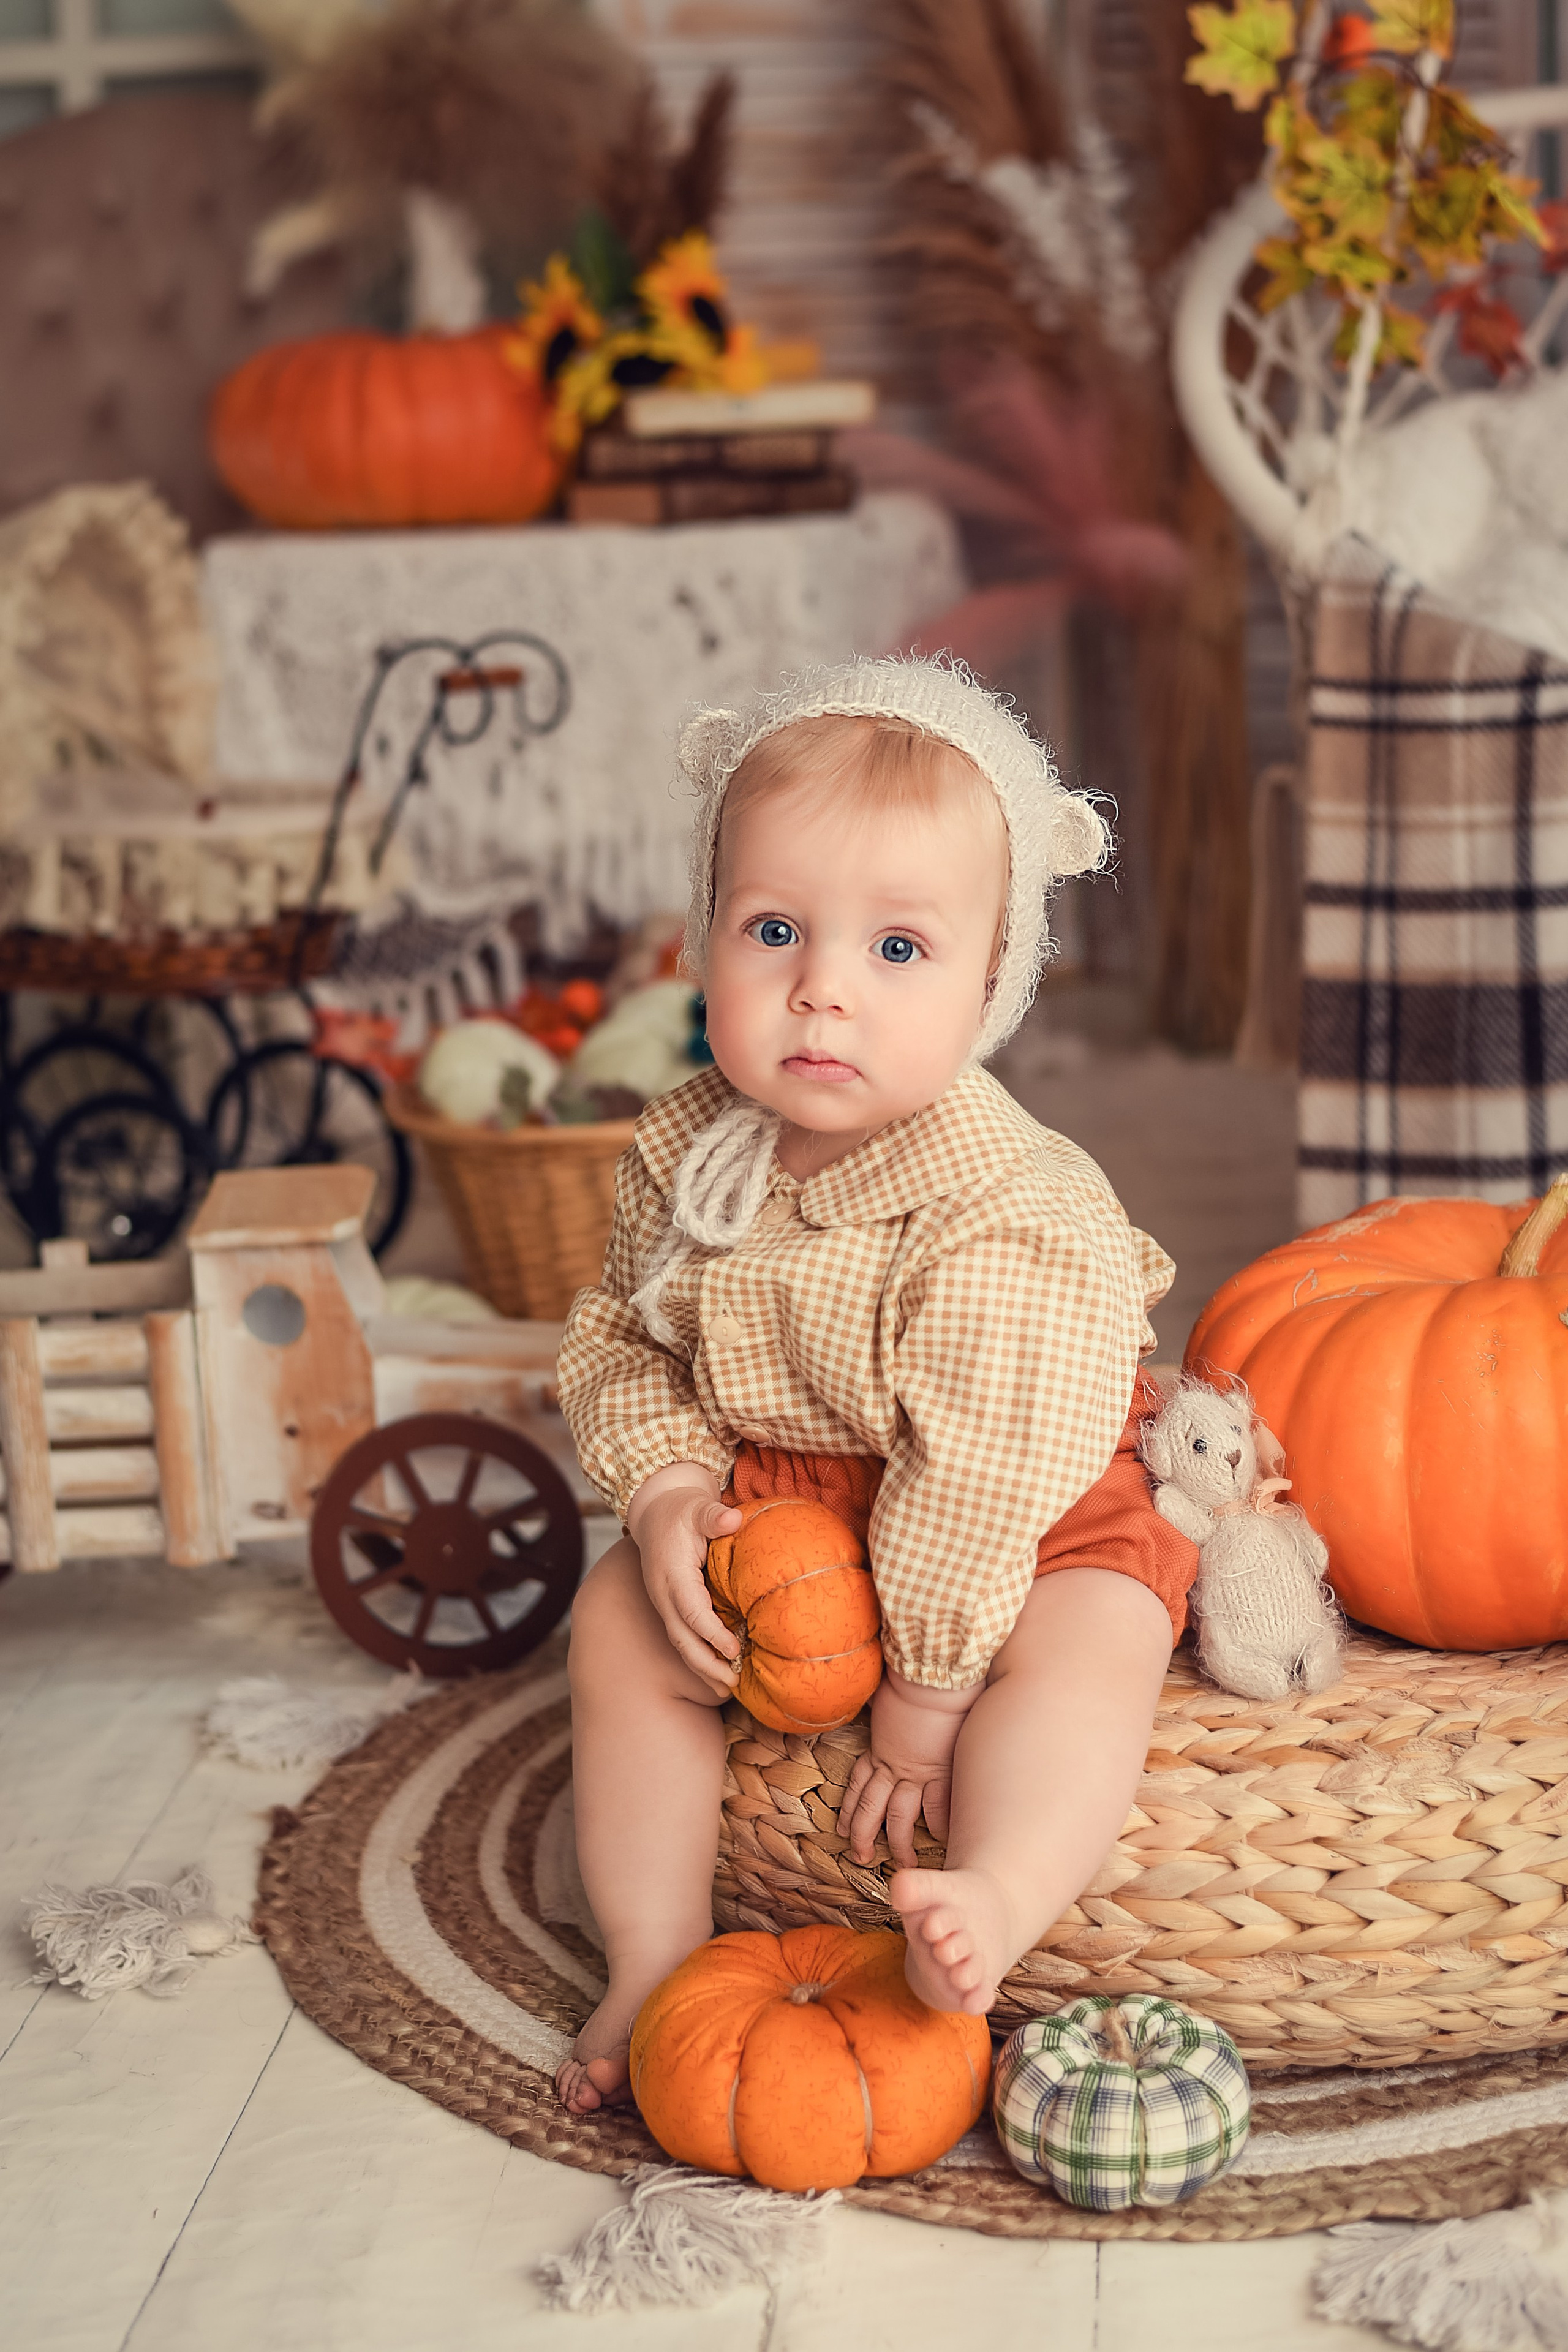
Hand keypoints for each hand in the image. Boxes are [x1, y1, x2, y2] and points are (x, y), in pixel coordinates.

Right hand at [625, 1466, 742, 1695]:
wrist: (655, 1511)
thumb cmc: (680, 1510)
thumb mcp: (697, 1507)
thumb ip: (713, 1515)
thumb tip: (732, 1519)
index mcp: (672, 1574)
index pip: (692, 1611)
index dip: (713, 1633)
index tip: (735, 1650)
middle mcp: (664, 1594)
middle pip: (683, 1638)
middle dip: (707, 1664)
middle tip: (734, 1683)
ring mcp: (664, 1603)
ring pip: (681, 1643)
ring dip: (703, 1668)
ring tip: (728, 1688)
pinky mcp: (669, 1606)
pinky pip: (683, 1636)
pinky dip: (699, 1657)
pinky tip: (718, 1672)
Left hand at [837, 1672, 979, 1868]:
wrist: (930, 1677)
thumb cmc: (906, 1679)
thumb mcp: (883, 1694)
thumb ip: (879, 1706)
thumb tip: (871, 1699)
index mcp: (878, 1748)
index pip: (858, 1783)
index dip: (849, 1808)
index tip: (842, 1828)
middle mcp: (893, 1766)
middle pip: (871, 1809)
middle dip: (863, 1836)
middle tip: (859, 1857)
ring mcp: (917, 1772)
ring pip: (900, 1817)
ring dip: (898, 1843)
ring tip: (902, 1863)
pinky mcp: (941, 1771)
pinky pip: (938, 1806)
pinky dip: (939, 1824)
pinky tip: (941, 1840)